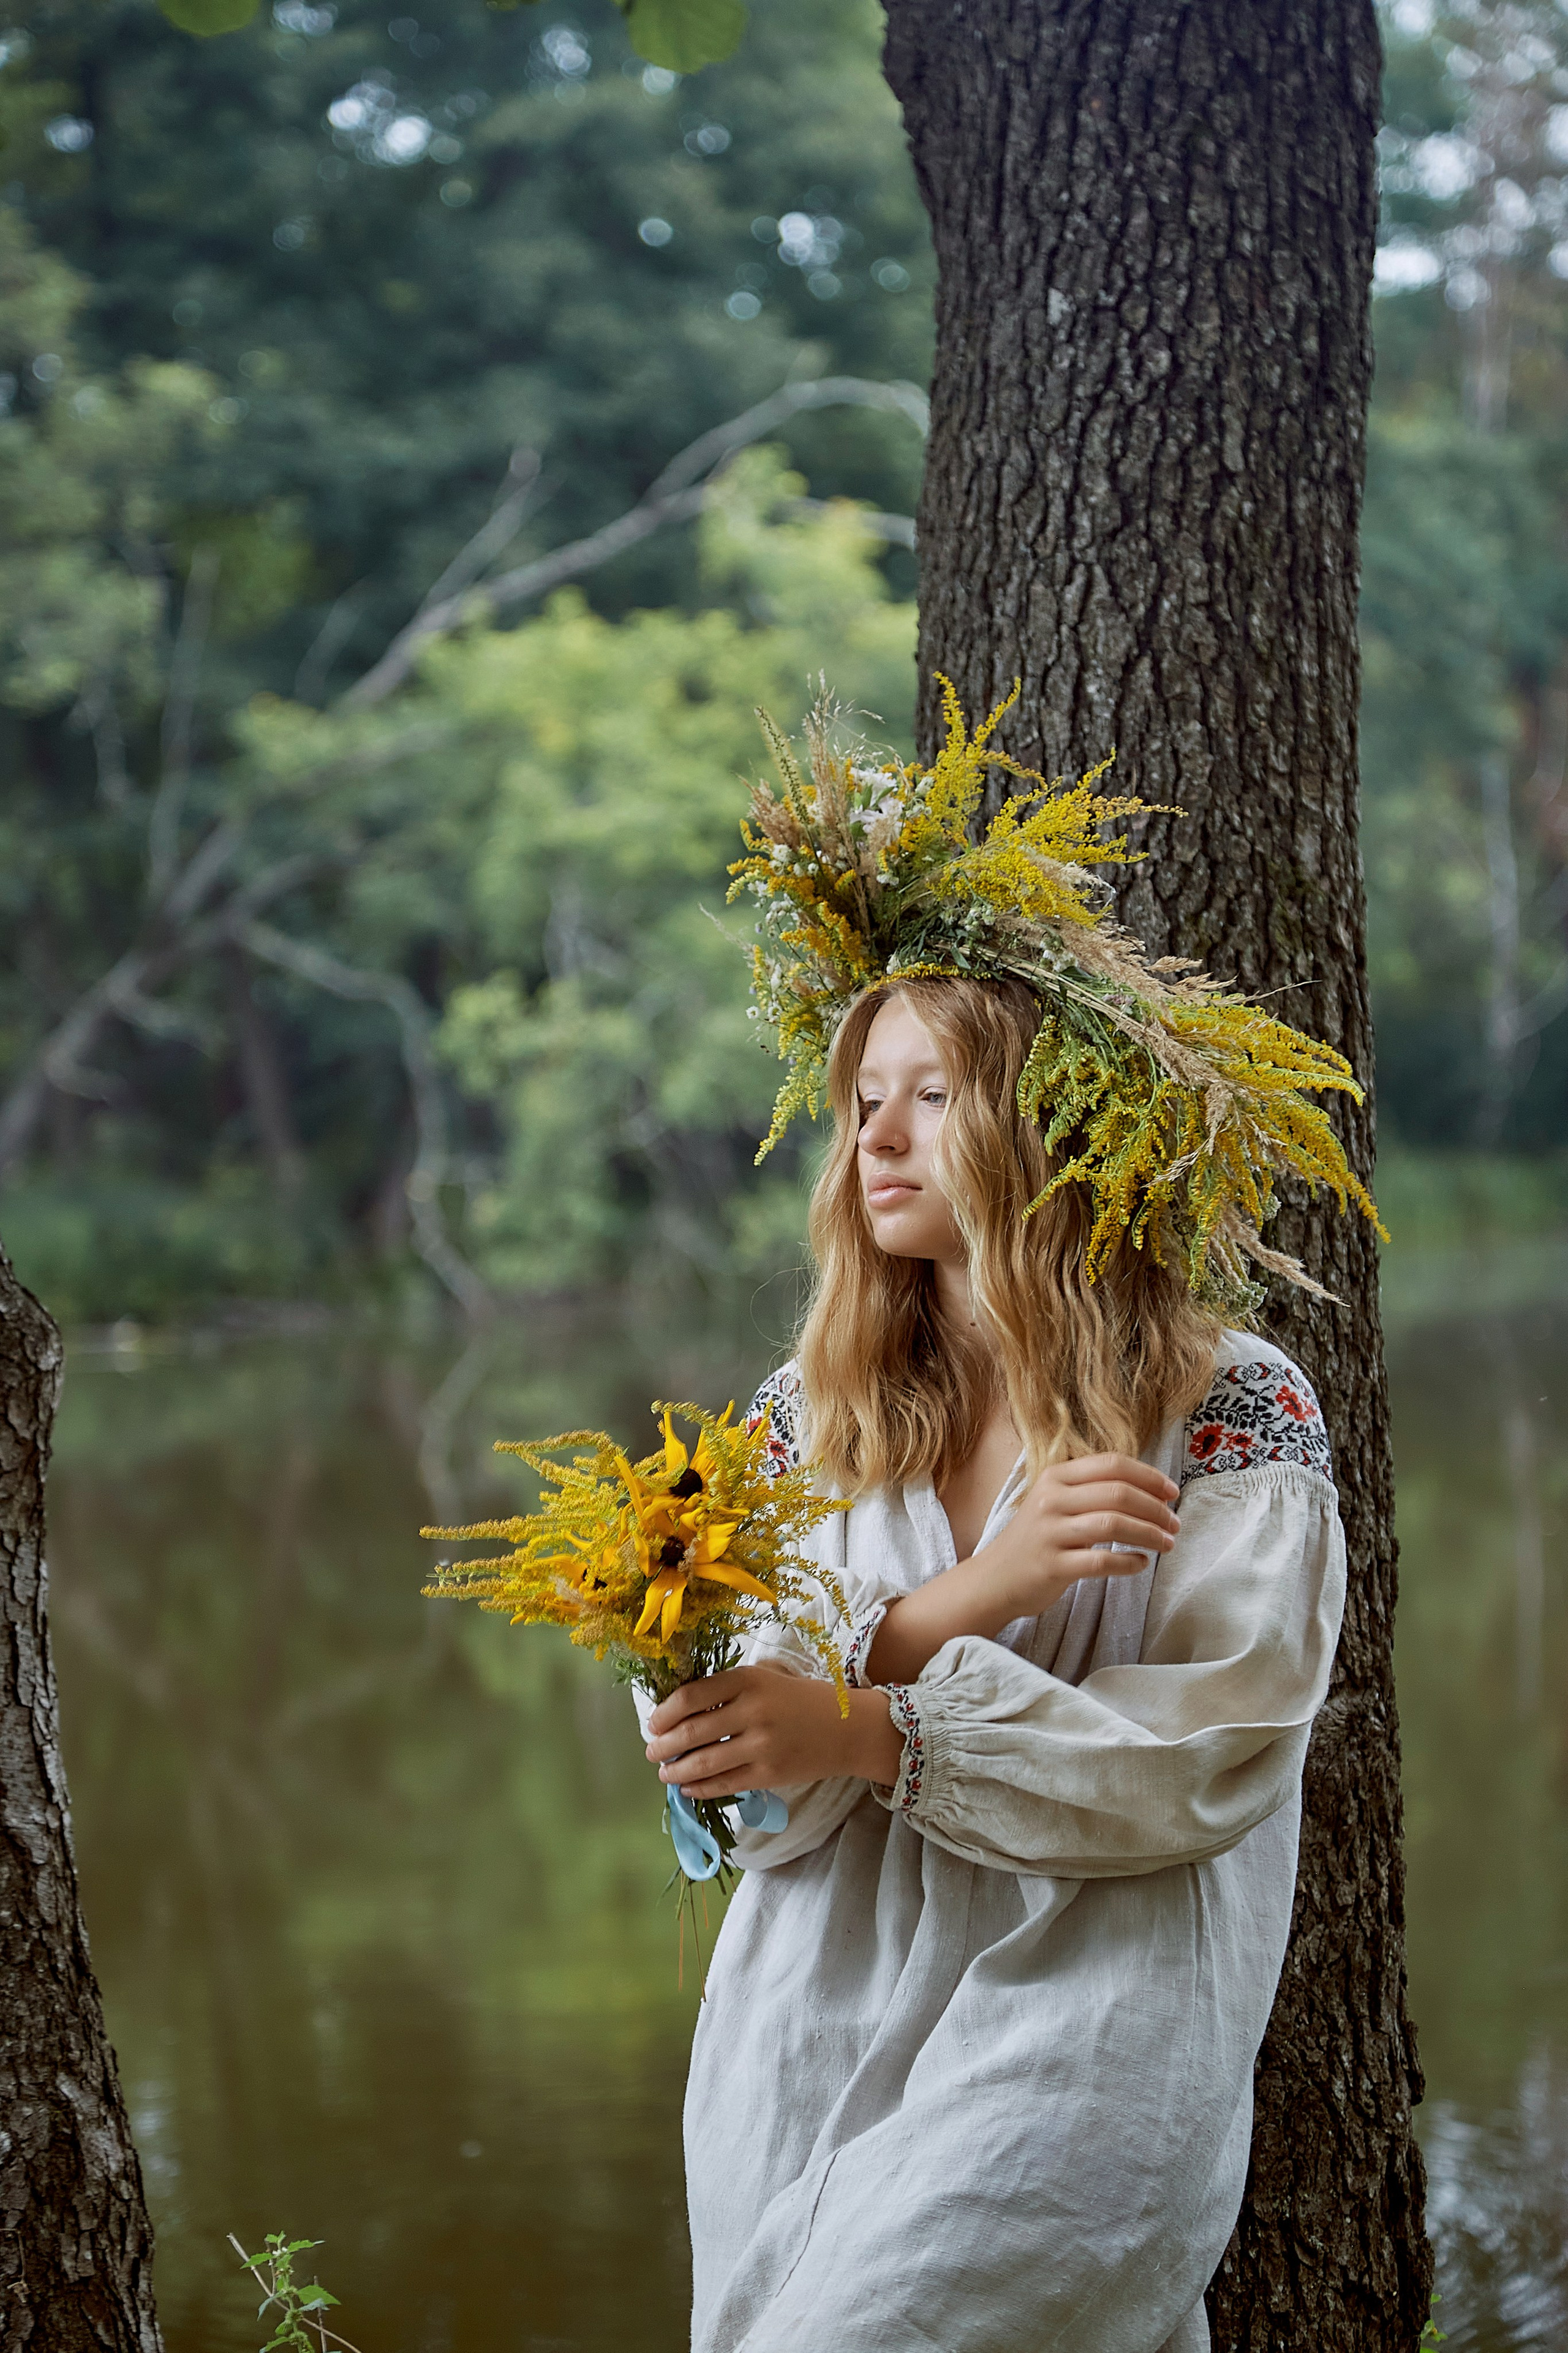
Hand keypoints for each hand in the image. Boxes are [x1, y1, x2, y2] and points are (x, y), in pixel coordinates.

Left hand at [646, 1664, 902, 1799]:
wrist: (848, 1728)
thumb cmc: (800, 1699)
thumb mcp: (764, 1677)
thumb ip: (727, 1687)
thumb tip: (679, 1708)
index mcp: (747, 1679)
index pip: (691, 1696)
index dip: (664, 1712)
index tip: (654, 1722)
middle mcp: (753, 1710)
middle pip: (691, 1732)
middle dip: (663, 1745)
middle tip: (652, 1751)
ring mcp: (762, 1745)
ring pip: (703, 1762)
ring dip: (675, 1770)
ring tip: (664, 1773)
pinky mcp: (770, 1774)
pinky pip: (724, 1784)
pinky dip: (699, 1788)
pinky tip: (687, 1788)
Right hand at [975, 1452, 1181, 1620]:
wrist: (994, 1579)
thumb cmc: (1035, 1539)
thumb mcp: (1055, 1502)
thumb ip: (1091, 1490)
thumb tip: (1150, 1490)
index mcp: (1055, 1477)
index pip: (1112, 1464)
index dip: (1149, 1476)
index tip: (1172, 1492)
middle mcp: (1051, 1499)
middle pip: (1117, 1493)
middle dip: (1155, 1508)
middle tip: (1175, 1524)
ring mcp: (1050, 1533)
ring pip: (1113, 1524)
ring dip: (1149, 1534)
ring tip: (1167, 1544)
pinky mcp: (1052, 1566)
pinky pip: (1100, 1562)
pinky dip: (1128, 1563)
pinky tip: (1141, 1564)